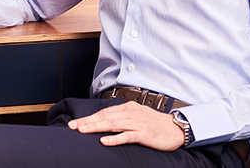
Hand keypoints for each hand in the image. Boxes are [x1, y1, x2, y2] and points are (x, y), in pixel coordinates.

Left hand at [67, 101, 184, 150]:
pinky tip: (104, 141)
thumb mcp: (137, 116)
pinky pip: (126, 136)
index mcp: (128, 107)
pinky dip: (114, 139)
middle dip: (88, 121)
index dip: (89, 117)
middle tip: (73, 126)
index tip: (76, 123)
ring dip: (96, 127)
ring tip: (83, 131)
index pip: (104, 112)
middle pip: (105, 117)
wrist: (176, 129)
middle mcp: (131, 113)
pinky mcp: (143, 134)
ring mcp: (137, 123)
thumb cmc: (156, 124)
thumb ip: (122, 118)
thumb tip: (104, 121)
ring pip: (112, 124)